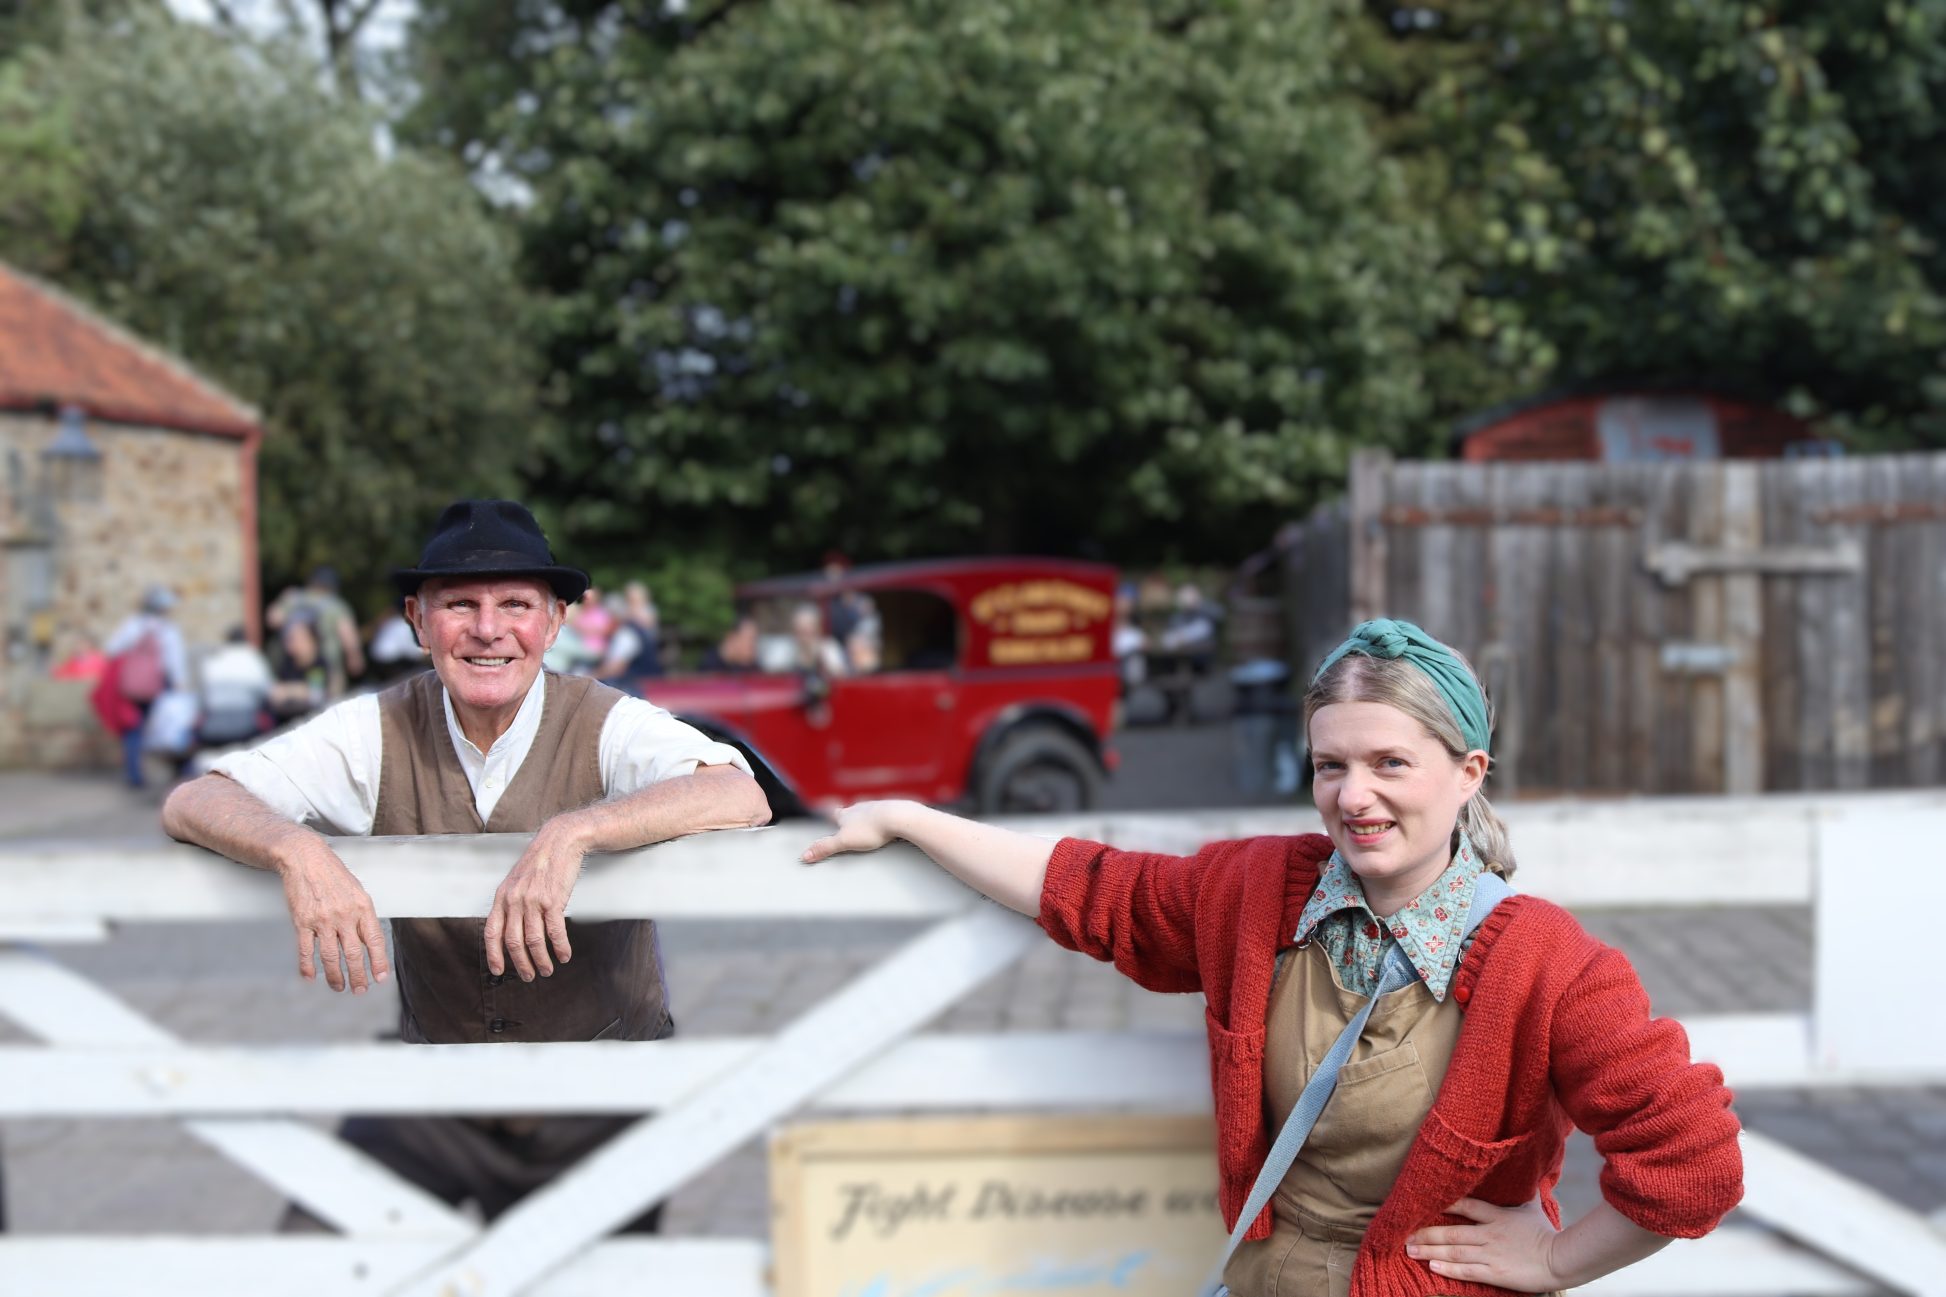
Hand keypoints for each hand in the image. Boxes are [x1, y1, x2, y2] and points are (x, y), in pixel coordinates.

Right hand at [279, 847, 389, 992]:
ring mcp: (322, 920)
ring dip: (335, 976)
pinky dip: (307, 967)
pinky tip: (310, 977)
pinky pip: (306, 950)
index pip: (374, 941)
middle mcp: (344, 915)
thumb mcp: (357, 891)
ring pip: (330, 957)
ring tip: (339, 987)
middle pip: (353, 954)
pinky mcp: (302, 922)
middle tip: (360, 990)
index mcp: (362, 907)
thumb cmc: (333, 875)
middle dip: (358, 976)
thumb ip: (363, 916)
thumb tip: (368, 941)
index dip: (378, 962)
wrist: (306, 859)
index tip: (380, 978)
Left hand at [484, 819, 587, 979]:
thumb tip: (512, 929)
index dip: (494, 954)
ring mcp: (533, 900)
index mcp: (502, 897)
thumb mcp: (516, 881)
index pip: (492, 932)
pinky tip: (563, 955)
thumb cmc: (540, 862)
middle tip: (529, 976)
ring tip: (547, 969)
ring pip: (534, 940)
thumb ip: (511, 904)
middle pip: (513, 941)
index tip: (498, 970)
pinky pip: (555, 931)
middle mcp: (515, 900)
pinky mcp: (553, 900)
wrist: (559, 841)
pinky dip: (560, 947)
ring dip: (541, 960)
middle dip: (521, 963)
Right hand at [801, 801, 907, 862]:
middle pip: (851, 812)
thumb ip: (825, 848)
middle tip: (847, 825)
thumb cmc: (871, 829)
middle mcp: (860, 807)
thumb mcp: (844, 842)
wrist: (898, 817)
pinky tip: (886, 827)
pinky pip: (884, 815)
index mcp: (847, 814)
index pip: (834, 814)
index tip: (826, 814)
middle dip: (849, 818)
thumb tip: (805, 855)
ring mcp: (876, 807)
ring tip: (867, 828)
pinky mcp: (892, 810)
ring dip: (866, 818)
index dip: (829, 815)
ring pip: (867, 812)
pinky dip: (882, 820)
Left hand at [1405, 1196, 1565, 1291]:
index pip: (1467, 1205)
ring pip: (1455, 1251)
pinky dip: (1449, 1269)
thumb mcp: (1531, 1208)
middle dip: (1426, 1233)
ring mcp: (1492, 1253)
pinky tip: (1432, 1267)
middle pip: (1452, 1231)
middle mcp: (1491, 1233)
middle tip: (1404, 1233)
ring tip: (1410, 1249)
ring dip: (1430, 1250)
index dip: (1444, 1203)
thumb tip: (1523, 1170)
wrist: (1562, 1259)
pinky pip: (1468, 1270)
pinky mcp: (1496, 1273)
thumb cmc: (1546, 1234)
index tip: (1422, 1203)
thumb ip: (1521, 1191)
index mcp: (1498, 1216)